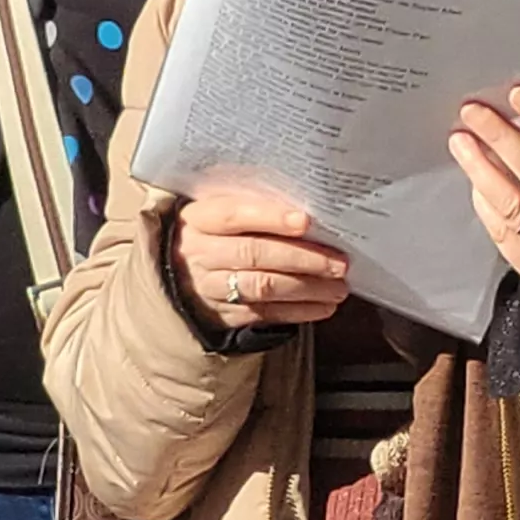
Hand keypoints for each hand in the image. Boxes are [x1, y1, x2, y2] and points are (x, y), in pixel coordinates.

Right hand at [174, 189, 353, 328]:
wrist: (180, 269)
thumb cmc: (218, 230)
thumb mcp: (222, 208)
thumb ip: (255, 205)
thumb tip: (308, 209)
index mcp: (200, 218)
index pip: (234, 215)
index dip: (270, 218)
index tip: (306, 222)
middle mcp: (200, 252)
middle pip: (254, 254)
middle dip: (302, 259)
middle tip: (339, 263)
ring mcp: (208, 286)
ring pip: (261, 287)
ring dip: (306, 289)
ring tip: (338, 288)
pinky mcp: (221, 314)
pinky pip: (263, 313)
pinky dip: (297, 311)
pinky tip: (323, 307)